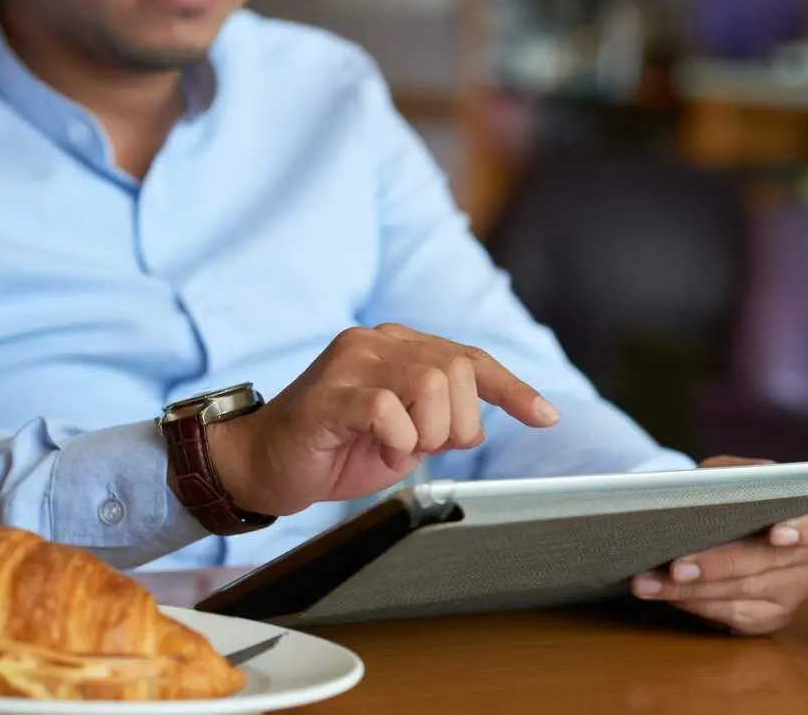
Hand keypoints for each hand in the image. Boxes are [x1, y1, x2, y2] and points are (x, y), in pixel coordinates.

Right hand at [207, 323, 559, 514]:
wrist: (261, 464)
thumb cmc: (334, 449)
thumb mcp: (402, 436)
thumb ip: (438, 419)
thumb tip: (478, 424)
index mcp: (399, 348)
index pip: (470, 360)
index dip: (512, 389)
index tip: (546, 416)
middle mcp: (377, 343)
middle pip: (458, 371)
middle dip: (459, 423)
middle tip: (426, 447)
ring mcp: (351, 362)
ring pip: (431, 383)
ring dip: (428, 432)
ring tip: (396, 448)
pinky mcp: (330, 394)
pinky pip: (388, 409)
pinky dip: (396, 441)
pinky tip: (378, 450)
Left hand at [630, 456, 807, 634]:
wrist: (730, 520)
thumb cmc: (735, 491)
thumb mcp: (733, 471)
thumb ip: (727, 474)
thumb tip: (698, 488)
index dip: (806, 528)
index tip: (775, 535)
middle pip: (767, 562)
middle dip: (717, 565)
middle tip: (675, 565)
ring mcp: (796, 590)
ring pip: (743, 593)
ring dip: (692, 590)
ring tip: (649, 582)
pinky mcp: (773, 616)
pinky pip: (734, 615)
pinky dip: (695, 604)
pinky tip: (666, 594)